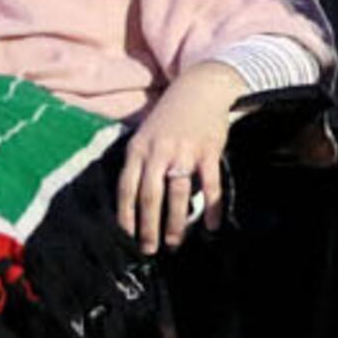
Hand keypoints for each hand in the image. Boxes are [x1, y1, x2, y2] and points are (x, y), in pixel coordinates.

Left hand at [119, 65, 241, 252]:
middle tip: (150, 249)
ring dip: (176, 223)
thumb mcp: (145, 134)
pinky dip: (211, 207)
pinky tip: (211, 225)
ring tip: (175, 243)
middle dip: (148, 227)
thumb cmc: (170, 117)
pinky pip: (211, 185)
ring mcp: (184, 151)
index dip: (126, 215)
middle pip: (150, 196)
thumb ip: (140, 163)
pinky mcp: (209, 150)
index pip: (126, 188)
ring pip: (178, 195)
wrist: (200, 88)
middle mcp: (159, 151)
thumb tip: (136, 201)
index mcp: (138, 148)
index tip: (127, 237)